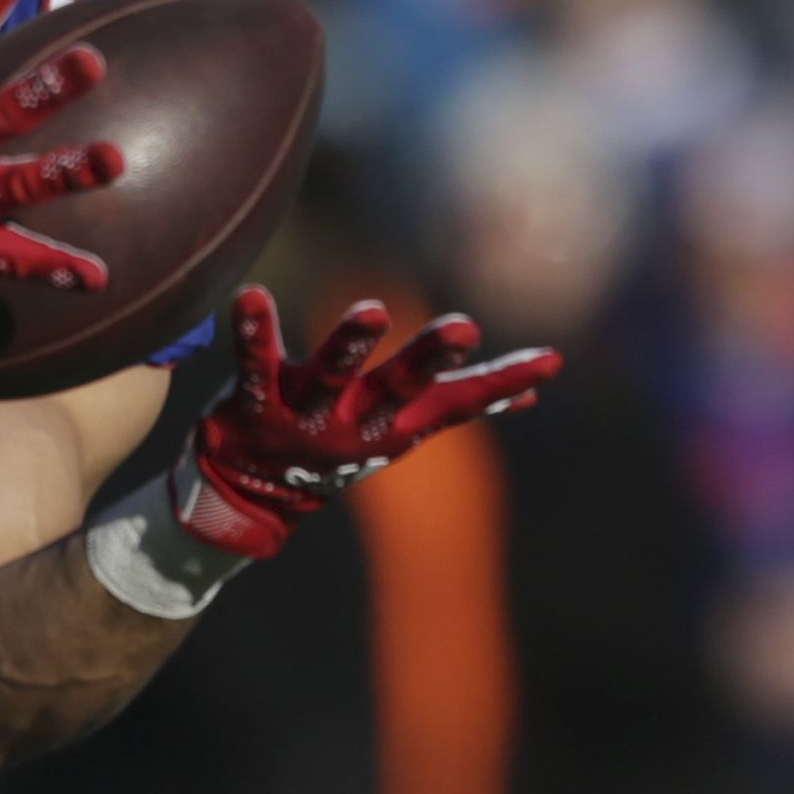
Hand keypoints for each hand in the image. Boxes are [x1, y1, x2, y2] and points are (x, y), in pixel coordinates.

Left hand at [173, 287, 559, 557]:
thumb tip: (533, 395)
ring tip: (372, 311)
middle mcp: (355, 421)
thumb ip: (458, 405)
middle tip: (465, 327)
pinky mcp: (252, 405)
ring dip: (352, 345)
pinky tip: (251, 295)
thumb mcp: (400, 430)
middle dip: (430, 358)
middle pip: (399, 387)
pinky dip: (254, 333)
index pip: (457, 402)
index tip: (548, 360)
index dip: (502, 384)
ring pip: (332, 377)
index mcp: (393, 425)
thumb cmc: (335, 445)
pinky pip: (253, 365)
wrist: (245, 498)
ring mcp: (303, 416)